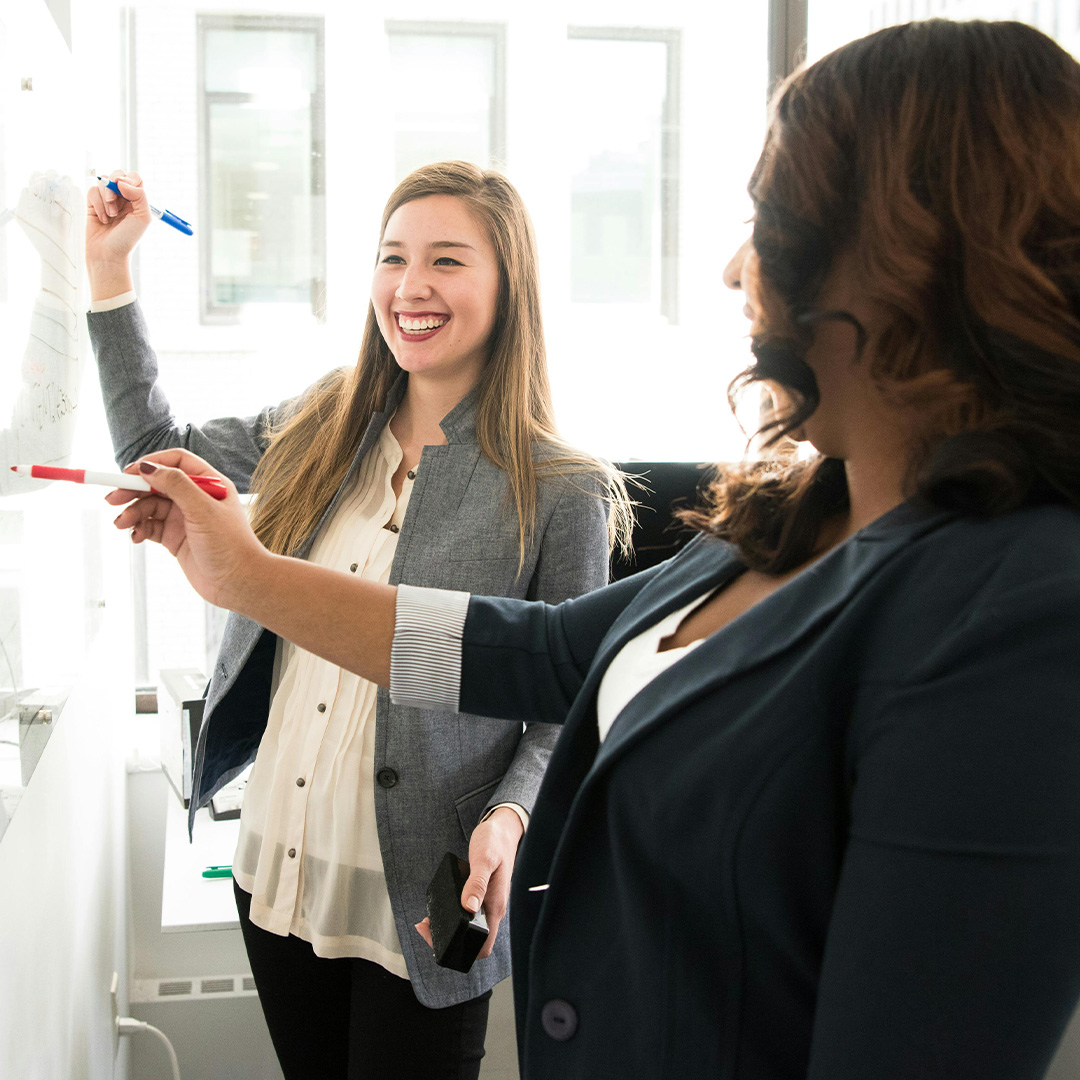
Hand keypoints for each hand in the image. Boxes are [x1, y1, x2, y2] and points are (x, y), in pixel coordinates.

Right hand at [85, 171, 151, 297]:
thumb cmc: (127, 239)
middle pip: (117, 175)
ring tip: (110, 216)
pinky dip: (97, 204)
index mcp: (137, 201)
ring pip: (103, 182)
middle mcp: (123, 198)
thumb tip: (122, 182)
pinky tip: (102, 218)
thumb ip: (139, 195)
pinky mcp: (93, 204)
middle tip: (114, 201)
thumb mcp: (142, 218)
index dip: (129, 179)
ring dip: (106, 198)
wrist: (108, 254)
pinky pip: (92, 191)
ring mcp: (107, 200)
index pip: (134, 178)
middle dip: (114, 186)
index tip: (124, 188)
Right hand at [106, 449, 268, 610]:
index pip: (177, 462)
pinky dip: (139, 528)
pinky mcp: (176, 538)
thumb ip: (176, 485)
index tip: (129, 473)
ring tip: (121, 524)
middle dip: (133, 490)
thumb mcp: (202, 509)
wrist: (238, 583)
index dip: (152, 464)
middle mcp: (197, 498)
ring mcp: (185, 518)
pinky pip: (150, 526)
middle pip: (158, 484)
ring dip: (133, 513)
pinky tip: (135, 536)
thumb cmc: (230, 545)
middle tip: (111, 499)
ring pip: (150, 506)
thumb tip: (148, 467)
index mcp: (210, 484)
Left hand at [414, 807, 524, 960]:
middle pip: (473, 941)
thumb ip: (477, 883)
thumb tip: (469, 907)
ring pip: (469, 929)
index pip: (483, 946)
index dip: (462, 950)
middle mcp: (493, 909)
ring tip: (428, 921)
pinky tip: (439, 908)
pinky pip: (468, 915)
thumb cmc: (495, 842)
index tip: (439, 938)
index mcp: (496, 906)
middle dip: (448, 941)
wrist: (503, 829)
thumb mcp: (484, 859)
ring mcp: (488, 904)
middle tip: (426, 927)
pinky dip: (452, 916)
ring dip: (448, 930)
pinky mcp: (482, 896)